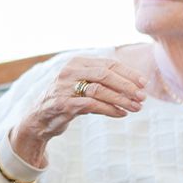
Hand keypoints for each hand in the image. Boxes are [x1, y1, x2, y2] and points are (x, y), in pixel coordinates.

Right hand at [9, 54, 147, 166]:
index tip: (144, 83)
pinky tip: (121, 114)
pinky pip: (91, 105)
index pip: (108, 63)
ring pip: (99, 90)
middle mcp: (70, 71)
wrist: (39, 119)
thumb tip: (135, 86)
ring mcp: (65, 87)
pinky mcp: (63, 104)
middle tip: (142, 97)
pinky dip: (109, 110)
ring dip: (121, 100)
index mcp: (77, 62)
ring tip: (136, 108)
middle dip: (127, 85)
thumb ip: (102, 82)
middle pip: (105, 74)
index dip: (128, 73)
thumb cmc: (66, 100)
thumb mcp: (83, 86)